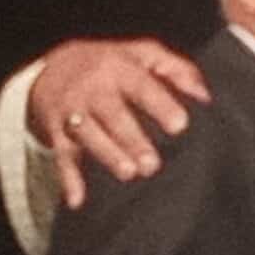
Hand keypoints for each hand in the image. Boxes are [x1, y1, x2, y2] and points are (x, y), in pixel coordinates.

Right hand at [26, 38, 211, 209]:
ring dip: (107, 154)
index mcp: (119, 69)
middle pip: (112, 114)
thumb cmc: (109, 63)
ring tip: (128, 173)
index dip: (159, 103)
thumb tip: (205, 95)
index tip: (180, 124)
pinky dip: (67, 179)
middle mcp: (94, 90)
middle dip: (131, 139)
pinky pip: (61, 156)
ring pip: (87, 134)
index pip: (141, 86)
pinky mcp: (56, 132)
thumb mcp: (141, 54)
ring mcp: (72, 112)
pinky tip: (77, 200)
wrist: (49, 66)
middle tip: (152, 163)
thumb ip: (176, 69)